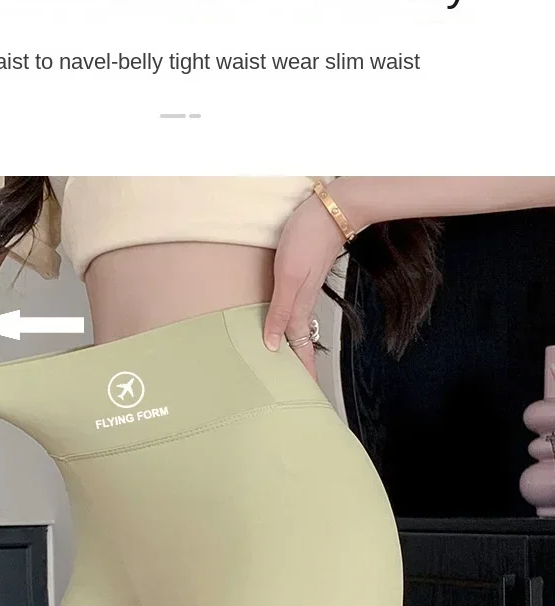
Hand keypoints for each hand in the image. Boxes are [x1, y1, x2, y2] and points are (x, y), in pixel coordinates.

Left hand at [263, 195, 345, 377]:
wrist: (332, 209)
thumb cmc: (307, 238)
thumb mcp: (287, 278)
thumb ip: (281, 311)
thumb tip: (273, 344)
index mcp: (301, 306)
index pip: (299, 347)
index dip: (302, 371)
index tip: (303, 395)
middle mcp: (304, 300)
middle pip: (300, 340)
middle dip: (300, 365)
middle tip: (297, 387)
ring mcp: (305, 287)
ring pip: (298, 324)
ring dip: (295, 345)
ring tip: (290, 363)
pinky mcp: (304, 273)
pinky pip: (296, 307)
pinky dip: (292, 323)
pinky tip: (287, 324)